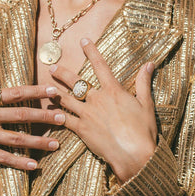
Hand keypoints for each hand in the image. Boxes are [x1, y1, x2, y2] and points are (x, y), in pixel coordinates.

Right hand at [0, 62, 65, 171]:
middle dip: (44, 116)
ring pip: (16, 138)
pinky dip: (19, 162)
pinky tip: (33, 165)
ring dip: (38, 141)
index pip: (15, 92)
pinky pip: (2, 157)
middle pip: (21, 114)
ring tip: (56, 144)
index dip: (36, 91)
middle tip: (63, 117)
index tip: (54, 90)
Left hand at [49, 38, 157, 184]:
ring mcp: (87, 114)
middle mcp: (97, 99)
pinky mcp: (82, 130)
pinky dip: (57, 116)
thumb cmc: (143, 130)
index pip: (100, 65)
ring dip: (55, 92)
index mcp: (113, 91)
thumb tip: (149, 64)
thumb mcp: (146, 104)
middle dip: (62, 73)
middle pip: (76, 81)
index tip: (84, 40)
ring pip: (66, 99)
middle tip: (52, 67)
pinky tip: (49, 112)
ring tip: (45, 88)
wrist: (134, 154)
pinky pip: (65, 120)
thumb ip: (144, 83)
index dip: (91, 51)